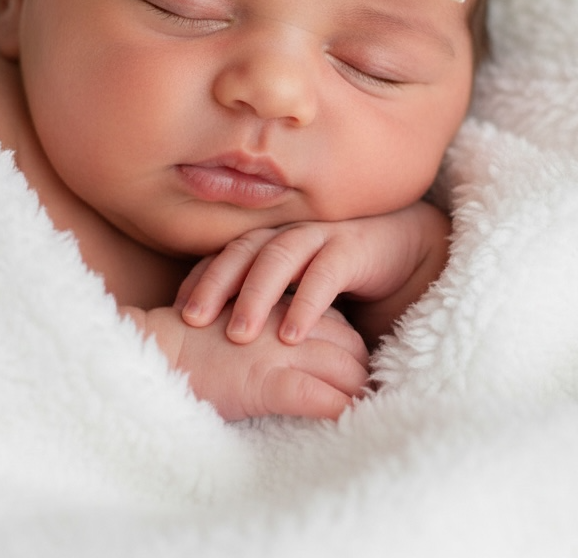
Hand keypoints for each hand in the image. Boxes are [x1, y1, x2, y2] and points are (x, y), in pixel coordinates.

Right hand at [133, 302, 368, 420]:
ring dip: (359, 393)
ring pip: (342, 369)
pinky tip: (349, 423)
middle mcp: (286, 322)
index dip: (349, 348)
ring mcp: (279, 351)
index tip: (354, 370)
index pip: (336, 323)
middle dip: (363, 371)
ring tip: (367, 413)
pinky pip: (318, 397)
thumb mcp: (235, 318)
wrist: (153, 348)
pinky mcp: (267, 381)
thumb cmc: (187, 340)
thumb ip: (265, 323)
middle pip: (348, 344)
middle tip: (369, 396)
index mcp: (279, 303)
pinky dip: (339, 411)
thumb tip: (286, 345)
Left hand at [176, 203, 449, 346]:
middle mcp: (289, 235)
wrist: (405, 252)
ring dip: (255, 295)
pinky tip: (291, 335)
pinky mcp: (353, 248)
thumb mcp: (297, 293)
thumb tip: (214, 342)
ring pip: (277, 258)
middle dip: (214, 284)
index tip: (173, 315)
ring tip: (238, 335)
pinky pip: (324, 273)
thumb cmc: (343, 279)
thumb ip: (267, 305)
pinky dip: (306, 303)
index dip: (198, 279)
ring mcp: (321, 237)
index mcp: (270, 243)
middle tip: (190, 320)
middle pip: (241, 252)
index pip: (223, 256)